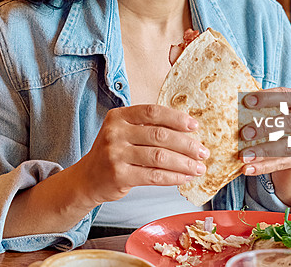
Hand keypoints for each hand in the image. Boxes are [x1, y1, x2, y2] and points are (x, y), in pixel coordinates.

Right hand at [75, 104, 209, 204]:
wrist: (88, 178)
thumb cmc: (113, 152)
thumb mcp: (123, 132)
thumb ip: (147, 127)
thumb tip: (187, 130)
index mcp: (118, 116)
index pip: (152, 112)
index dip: (176, 118)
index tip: (194, 126)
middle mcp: (115, 132)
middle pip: (159, 135)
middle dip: (186, 144)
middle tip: (203, 151)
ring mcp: (115, 154)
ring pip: (159, 157)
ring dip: (184, 163)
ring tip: (199, 168)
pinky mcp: (119, 176)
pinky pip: (153, 176)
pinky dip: (173, 177)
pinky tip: (184, 178)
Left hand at [239, 88, 290, 175]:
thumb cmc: (285, 113)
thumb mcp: (281, 104)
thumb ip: (265, 103)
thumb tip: (237, 100)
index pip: (287, 97)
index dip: (268, 98)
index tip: (246, 101)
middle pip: (289, 123)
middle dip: (265, 127)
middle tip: (244, 133)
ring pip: (286, 147)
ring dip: (263, 151)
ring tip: (243, 156)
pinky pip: (282, 163)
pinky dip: (263, 167)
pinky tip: (247, 168)